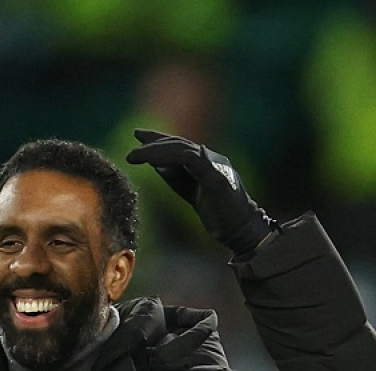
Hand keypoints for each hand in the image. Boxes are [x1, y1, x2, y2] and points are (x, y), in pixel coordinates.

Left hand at [126, 129, 273, 256]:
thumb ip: (176, 177)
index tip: (140, 138)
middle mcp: (211, 158)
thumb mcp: (191, 191)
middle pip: (179, 143)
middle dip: (155, 140)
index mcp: (206, 162)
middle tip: (135, 137)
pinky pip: (188, 158)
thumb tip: (156, 164)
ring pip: (181, 148)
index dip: (160, 141)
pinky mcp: (214, 174)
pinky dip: (168, 157)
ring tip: (135, 155)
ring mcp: (214, 164)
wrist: (241, 229)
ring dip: (155, 150)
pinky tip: (152, 161)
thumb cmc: (219, 215)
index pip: (180, 146)